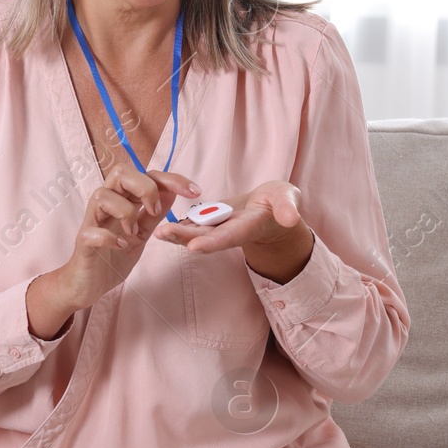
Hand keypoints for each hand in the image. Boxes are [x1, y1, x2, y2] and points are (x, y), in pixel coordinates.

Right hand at [27, 166, 200, 337]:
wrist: (87, 284)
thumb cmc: (112, 256)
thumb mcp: (141, 234)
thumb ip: (153, 214)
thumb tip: (172, 192)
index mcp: (121, 200)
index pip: (145, 175)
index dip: (171, 179)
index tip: (194, 191)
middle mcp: (104, 205)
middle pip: (120, 173)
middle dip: (145, 188)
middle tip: (154, 212)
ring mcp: (91, 221)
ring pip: (103, 196)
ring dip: (126, 214)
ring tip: (133, 234)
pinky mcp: (83, 242)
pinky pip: (94, 231)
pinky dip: (111, 238)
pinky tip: (120, 247)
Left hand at [151, 179, 314, 283]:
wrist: (269, 207)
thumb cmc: (280, 202)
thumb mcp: (288, 200)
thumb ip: (288, 208)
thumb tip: (291, 218)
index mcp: (247, 228)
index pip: (228, 237)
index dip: (212, 242)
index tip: (194, 247)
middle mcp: (228, 231)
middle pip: (204, 236)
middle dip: (184, 237)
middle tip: (162, 234)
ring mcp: (218, 227)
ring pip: (194, 230)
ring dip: (175, 232)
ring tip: (157, 231)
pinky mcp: (210, 220)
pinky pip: (191, 222)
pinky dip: (175, 223)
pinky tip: (158, 221)